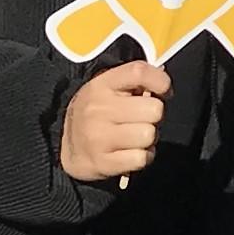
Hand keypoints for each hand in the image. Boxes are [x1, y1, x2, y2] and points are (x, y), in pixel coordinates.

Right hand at [58, 55, 169, 180]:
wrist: (69, 148)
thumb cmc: (98, 114)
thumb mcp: (108, 89)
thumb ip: (135, 81)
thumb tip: (164, 86)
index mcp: (101, 85)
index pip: (138, 72)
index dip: (160, 81)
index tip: (163, 91)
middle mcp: (98, 109)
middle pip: (154, 109)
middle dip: (154, 116)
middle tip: (142, 119)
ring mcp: (98, 137)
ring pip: (149, 135)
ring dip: (149, 138)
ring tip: (135, 136)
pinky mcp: (103, 163)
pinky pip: (142, 158)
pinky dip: (143, 157)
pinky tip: (131, 152)